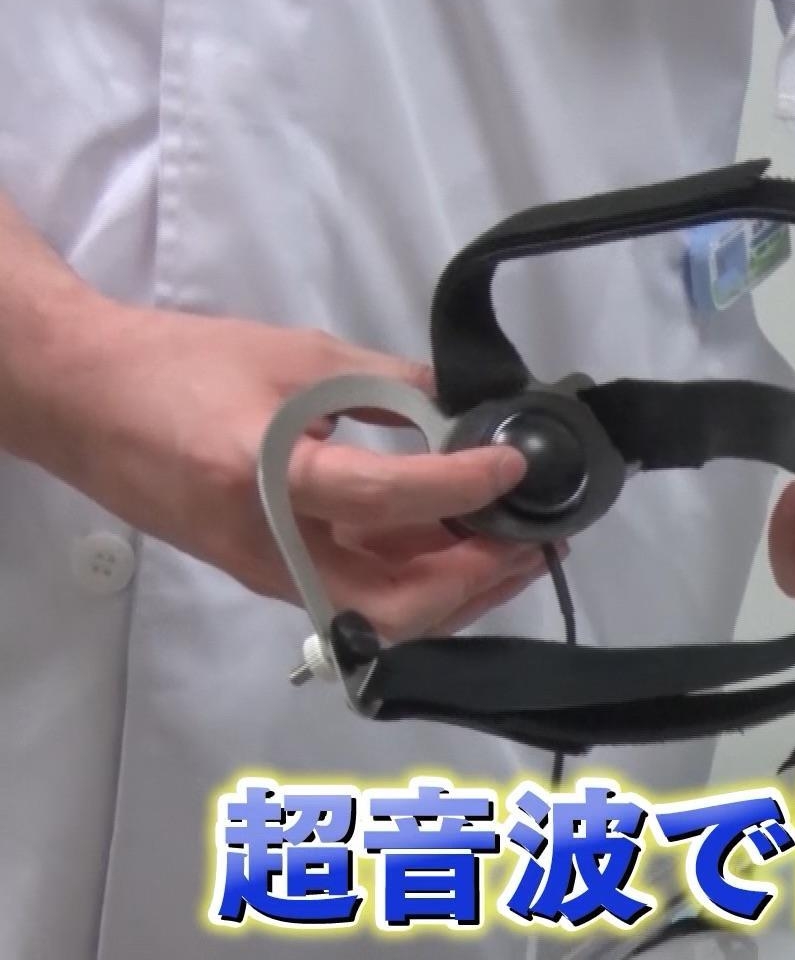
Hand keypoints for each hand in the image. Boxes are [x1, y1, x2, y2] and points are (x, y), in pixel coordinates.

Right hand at [17, 301, 548, 641]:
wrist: (85, 400)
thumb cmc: (182, 367)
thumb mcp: (297, 356)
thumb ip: (389, 385)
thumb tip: (468, 408)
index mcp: (263, 475)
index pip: (383, 500)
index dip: (460, 487)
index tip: (512, 465)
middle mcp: (266, 544)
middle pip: (389, 601)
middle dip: (474, 580)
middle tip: (535, 537)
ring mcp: (266, 571)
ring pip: (379, 612)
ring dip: (457, 587)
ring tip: (518, 546)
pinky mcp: (269, 576)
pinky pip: (357, 594)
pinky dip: (419, 579)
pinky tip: (463, 544)